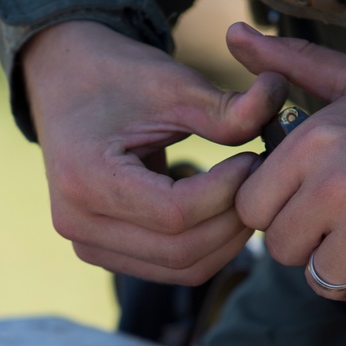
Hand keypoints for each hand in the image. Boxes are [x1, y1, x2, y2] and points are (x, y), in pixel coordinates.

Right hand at [22, 21, 288, 284]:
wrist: (64, 84)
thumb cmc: (116, 77)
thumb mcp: (171, 83)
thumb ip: (226, 107)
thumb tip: (281, 97)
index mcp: (85, 177)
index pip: (177, 213)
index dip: (227, 192)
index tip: (254, 159)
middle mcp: (77, 223)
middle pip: (182, 251)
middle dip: (234, 220)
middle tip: (261, 183)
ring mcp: (87, 244)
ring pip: (182, 268)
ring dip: (227, 239)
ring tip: (246, 195)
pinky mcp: (103, 252)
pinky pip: (171, 267)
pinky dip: (208, 245)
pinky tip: (223, 209)